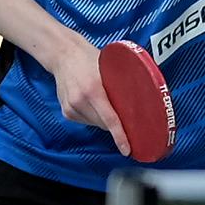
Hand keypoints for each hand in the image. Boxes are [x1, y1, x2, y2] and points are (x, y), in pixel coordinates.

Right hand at [49, 39, 128, 155]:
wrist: (63, 55)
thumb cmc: (90, 59)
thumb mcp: (109, 68)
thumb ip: (121, 85)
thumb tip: (141, 101)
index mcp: (93, 90)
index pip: (110, 119)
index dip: (120, 136)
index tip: (126, 149)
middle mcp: (80, 101)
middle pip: (103, 124)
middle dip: (117, 125)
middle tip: (127, 118)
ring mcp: (71, 108)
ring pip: (95, 124)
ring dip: (104, 120)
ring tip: (105, 102)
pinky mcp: (66, 112)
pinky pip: (86, 121)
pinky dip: (94, 117)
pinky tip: (94, 104)